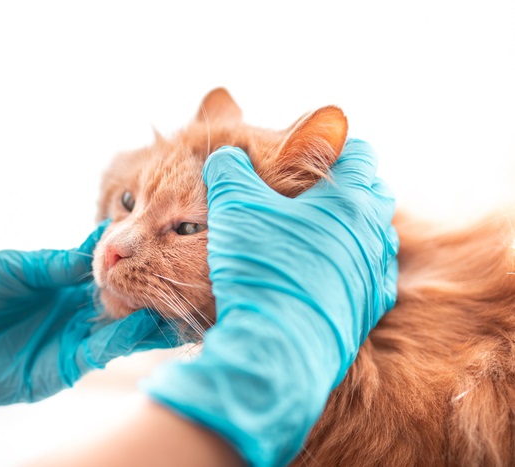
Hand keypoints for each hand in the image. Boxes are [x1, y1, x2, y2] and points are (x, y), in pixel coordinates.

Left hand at [0, 223, 177, 435]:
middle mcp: (72, 310)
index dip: (132, 257)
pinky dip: (125, 339)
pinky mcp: (64, 368)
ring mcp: (70, 339)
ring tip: (180, 300)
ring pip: (121, 327)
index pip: (106, 268)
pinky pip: (102, 351)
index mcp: (59, 281)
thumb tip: (101, 243)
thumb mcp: (12, 267)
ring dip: (149, 315)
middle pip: (123, 298)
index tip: (161, 240)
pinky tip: (145, 324)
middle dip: (152, 288)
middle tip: (187, 275)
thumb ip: (57, 262)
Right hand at [144, 140, 398, 465]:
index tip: (311, 157)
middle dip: (348, 189)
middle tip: (310, 197)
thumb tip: (226, 156)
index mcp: (350, 200)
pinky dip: (350, 269)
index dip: (337, 149)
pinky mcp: (369, 309)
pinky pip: (369, 277)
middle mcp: (374, 234)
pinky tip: (321, 276)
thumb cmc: (261, 268)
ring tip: (314, 237)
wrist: (279, 347)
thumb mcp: (234, 208)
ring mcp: (376, 274)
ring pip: (374, 237)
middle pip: (375, 194)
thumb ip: (231, 171)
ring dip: (351, 230)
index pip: (361, 155)